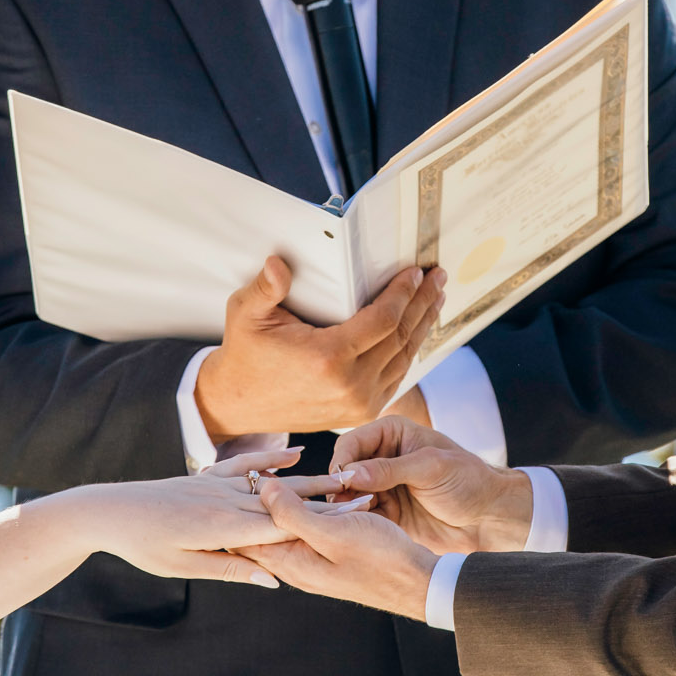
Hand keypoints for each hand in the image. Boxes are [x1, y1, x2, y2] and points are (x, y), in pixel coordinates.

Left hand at [80, 449, 346, 587]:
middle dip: (327, 499)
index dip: (323, 520)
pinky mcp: (207, 477)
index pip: (284, 524)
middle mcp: (225, 500)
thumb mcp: (184, 566)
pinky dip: (271, 458)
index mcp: (223, 527)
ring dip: (309, 481)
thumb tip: (273, 579)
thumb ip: (231, 569)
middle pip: (286, 501)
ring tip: (344, 478)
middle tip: (365, 495)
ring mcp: (217, 484)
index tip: (358, 517)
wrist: (107, 511)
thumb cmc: (142, 546)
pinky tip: (296, 453)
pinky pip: (246, 465)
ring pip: (272, 483)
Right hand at [196, 258, 446, 439]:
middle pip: (402, 338)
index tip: (416, 272)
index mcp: (327, 359)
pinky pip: (395, 377)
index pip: (384, 320)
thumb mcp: (245, 314)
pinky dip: (408, 351)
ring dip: (422, 326)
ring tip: (434, 298)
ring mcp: (359, 404)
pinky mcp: (360, 412)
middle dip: (423, 303)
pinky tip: (416, 329)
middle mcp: (350, 386)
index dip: (404, 294)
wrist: (238, 404)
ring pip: (405, 359)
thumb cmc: (245, 355)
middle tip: (437, 277)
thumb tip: (278, 263)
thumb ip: (264, 288)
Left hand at [239, 479, 438, 619]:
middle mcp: (297, 565)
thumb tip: (262, 489)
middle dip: (247, 503)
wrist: (418, 581)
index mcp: (291, 563)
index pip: (244, 538)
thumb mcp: (334, 534)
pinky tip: (300, 490)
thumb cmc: (381, 559)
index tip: (217, 482)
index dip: (231, 509)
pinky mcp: (330, 551)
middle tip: (233, 471)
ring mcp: (313, 559)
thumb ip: (294, 515)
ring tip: (261, 472)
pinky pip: (304, 527)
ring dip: (275, 501)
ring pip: (283, 527)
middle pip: (259, 532)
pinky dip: (299, 506)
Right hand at [330, 417, 534, 553]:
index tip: (342, 483)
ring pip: (347, 497)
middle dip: (341, 489)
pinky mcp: (386, 513)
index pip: (351, 444)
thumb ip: (390, 469)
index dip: (342, 463)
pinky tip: (365, 531)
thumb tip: (350, 473)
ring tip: (359, 519)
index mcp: (391, 434)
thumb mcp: (431, 468)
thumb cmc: (469, 481)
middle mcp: (381, 458)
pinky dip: (358, 524)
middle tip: (347, 506)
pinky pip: (360, 517)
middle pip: (344, 471)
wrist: (491, 517)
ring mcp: (382, 487)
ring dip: (348, 509)